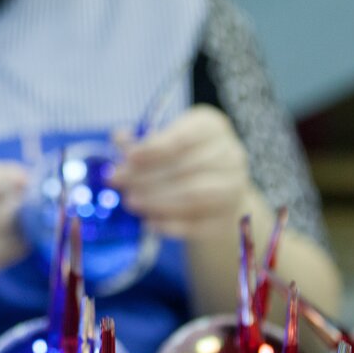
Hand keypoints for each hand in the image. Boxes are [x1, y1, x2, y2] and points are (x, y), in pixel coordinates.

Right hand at [0, 157, 28, 291]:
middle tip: (22, 208)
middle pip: (3, 214)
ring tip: (14, 226)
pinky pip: (0, 261)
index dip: (15, 183)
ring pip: (7, 242)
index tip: (23, 184)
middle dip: (20, 211)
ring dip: (19, 234)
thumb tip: (26, 179)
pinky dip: (7, 252)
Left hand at [111, 106, 250, 240]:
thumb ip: (140, 143)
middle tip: (119, 183)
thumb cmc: (183, 160)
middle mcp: (229, 154)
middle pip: (186, 168)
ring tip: (130, 202)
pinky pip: (198, 224)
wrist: (217, 193)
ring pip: (194, 195)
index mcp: (211, 127)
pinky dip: (170, 225)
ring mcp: (233, 187)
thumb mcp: (162, 143)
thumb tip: (119, 139)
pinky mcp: (229, 216)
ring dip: (157, 201)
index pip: (183, 138)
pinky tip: (149, 223)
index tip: (128, 157)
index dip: (154, 148)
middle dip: (147, 177)